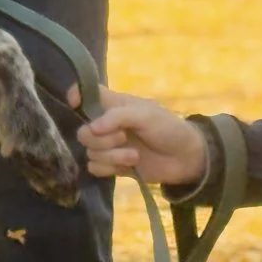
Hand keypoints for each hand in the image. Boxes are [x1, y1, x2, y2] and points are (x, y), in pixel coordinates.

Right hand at [76, 90, 206, 184]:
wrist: (185, 158)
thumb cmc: (168, 128)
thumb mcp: (145, 115)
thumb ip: (117, 117)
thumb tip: (91, 129)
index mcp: (113, 104)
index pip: (86, 93)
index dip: (76, 96)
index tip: (77, 106)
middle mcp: (107, 124)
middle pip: (83, 131)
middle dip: (100, 139)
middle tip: (123, 137)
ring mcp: (109, 146)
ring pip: (89, 152)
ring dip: (111, 156)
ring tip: (134, 156)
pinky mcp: (113, 165)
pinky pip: (94, 168)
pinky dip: (109, 168)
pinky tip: (128, 166)